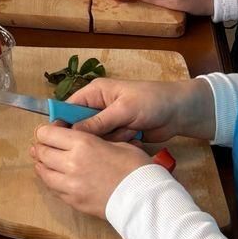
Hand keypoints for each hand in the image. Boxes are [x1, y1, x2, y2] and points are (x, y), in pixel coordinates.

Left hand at [31, 124, 154, 215]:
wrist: (144, 199)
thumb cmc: (136, 167)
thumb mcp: (118, 142)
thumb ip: (95, 138)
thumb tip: (82, 136)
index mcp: (82, 143)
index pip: (47, 133)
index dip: (46, 131)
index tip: (49, 131)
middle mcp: (71, 163)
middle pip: (41, 152)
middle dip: (40, 146)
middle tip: (42, 145)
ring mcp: (70, 185)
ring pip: (43, 172)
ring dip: (41, 164)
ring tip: (43, 160)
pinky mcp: (73, 201)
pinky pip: (53, 189)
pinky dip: (50, 180)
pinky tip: (54, 176)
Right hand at [62, 74, 214, 142]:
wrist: (179, 112)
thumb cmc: (151, 101)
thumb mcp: (123, 109)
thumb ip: (98, 121)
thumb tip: (73, 133)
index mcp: (95, 93)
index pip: (69, 107)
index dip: (62, 123)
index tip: (58, 140)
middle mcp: (98, 107)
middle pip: (80, 126)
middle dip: (92, 134)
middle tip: (107, 135)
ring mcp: (110, 122)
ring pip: (96, 139)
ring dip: (111, 139)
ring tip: (129, 131)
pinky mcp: (120, 135)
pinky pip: (110, 145)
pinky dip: (120, 144)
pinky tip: (134, 138)